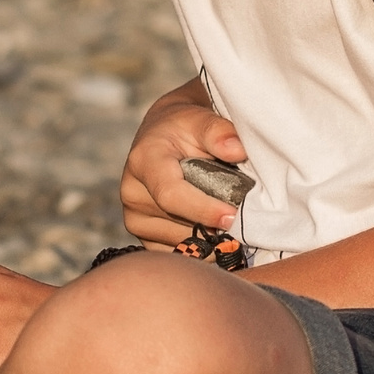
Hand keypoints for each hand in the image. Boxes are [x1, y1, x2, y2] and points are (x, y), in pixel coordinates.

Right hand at [121, 82, 248, 247]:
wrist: (165, 137)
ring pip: (183, 242)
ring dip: (209, 236)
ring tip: (223, 214)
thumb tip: (237, 149)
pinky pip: (179, 253)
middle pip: (181, 223)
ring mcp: (135, 218)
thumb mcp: (201, 119)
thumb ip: (219, 131)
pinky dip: (201, 248)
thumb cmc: (186, 128)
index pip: (171, 195)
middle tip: (241, 214)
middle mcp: (132, 193)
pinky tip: (210, 228)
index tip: (233, 215)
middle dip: (214, 223)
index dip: (204, 209)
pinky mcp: (143, 237)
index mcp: (144, 161)